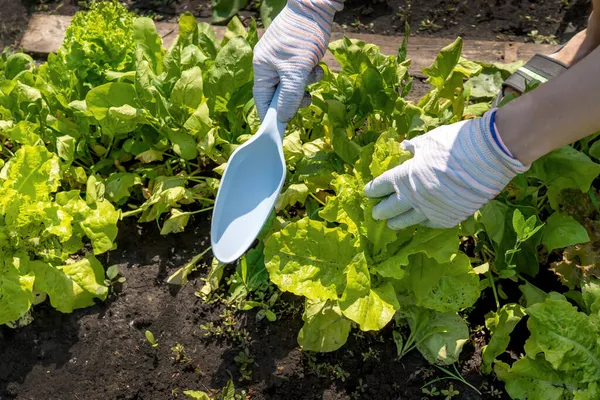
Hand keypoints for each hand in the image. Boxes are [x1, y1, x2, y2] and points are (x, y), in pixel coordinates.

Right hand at [253, 0, 343, 121]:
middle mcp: (270, 65)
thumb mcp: (296, 70)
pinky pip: (302, 73)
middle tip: (307, 97)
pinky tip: (316, 63)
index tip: (282, 127)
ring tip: (314, 71)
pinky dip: (311, 73)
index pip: (262, 100)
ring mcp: (283, 60)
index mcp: (262, 69)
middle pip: (279, 94)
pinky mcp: (297, 56)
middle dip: (295, 97)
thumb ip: (289, 96)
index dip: (271, 115)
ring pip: (294, 85)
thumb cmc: (301, 36)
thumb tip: (282, 118)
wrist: (316, 6)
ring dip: (306, 84)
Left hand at [364, 110, 527, 229]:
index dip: (372, 190)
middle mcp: (414, 197)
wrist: (490, 156)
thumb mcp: (429, 140)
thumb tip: (404, 149)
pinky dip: (422, 223)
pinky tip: (419, 222)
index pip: (381, 186)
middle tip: (375, 214)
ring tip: (391, 225)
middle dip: (380, 211)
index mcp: (404, 176)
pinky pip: (430, 224)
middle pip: (390, 208)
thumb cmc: (456, 143)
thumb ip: (414, 148)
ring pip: (407, 222)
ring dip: (397, 223)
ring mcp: (431, 210)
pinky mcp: (449, 218)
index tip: (367, 193)